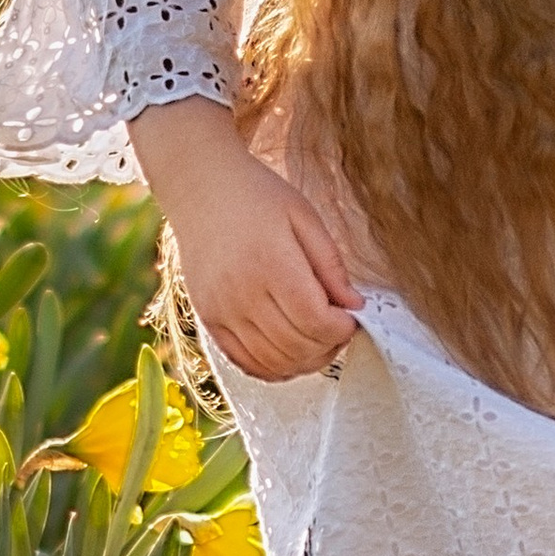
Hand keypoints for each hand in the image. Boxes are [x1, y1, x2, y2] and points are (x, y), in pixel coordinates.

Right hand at [127, 100, 359, 379]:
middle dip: (328, 346)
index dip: (341, 329)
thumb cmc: (257, 196)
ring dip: (304, 362)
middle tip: (339, 330)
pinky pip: (243, 362)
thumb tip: (355, 306)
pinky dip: (272, 368)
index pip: (315, 321)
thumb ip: (331, 265)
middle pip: (296, 346)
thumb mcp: (304, 218)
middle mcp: (242, 294)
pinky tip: (290, 354)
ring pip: (272, 362)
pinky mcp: (208, 319)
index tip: (352, 318)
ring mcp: (221, 311)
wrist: (200, 187)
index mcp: (271, 263)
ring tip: (319, 342)